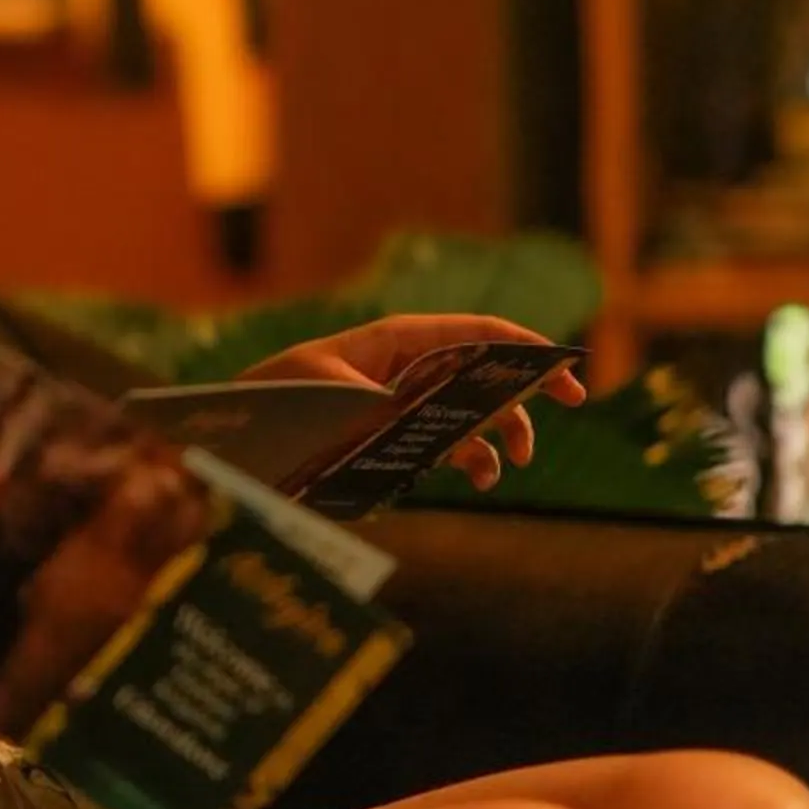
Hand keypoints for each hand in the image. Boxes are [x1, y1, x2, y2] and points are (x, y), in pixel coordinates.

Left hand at [237, 311, 586, 489]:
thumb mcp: (325, 392)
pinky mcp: (393, 433)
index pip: (476, 333)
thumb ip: (377, 401)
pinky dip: (469, 456)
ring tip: (512, 462)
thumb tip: (416, 417)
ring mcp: (404, 401)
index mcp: (399, 341)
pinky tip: (481, 475)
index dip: (525, 345)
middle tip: (568, 409)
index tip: (564, 367)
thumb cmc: (277, 395)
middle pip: (484, 370)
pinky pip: (445, 440)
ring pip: (470, 410)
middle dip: (525, 391)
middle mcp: (408, 366)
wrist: (240, 432)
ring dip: (500, 432)